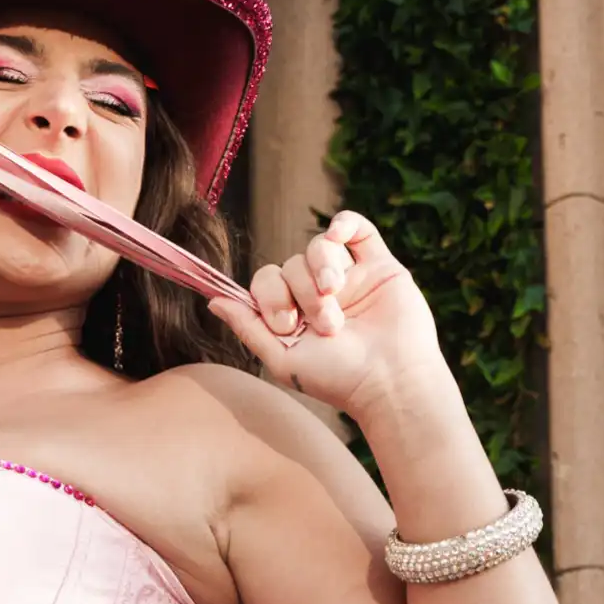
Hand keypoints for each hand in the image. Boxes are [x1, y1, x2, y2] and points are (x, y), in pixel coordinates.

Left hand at [207, 210, 445, 418]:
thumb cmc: (338, 379)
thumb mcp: (281, 359)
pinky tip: (337, 234)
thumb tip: (213, 301)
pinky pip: (357, 228)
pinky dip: (344, 223)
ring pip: (318, 248)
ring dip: (321, 270)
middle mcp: (318, 293)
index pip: (266, 281)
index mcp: (295, 314)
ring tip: (336, 299)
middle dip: (301, 293)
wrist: (390, 380)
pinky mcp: (379, 266)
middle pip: (291, 264)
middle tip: (325, 325)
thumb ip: (248, 327)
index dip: (270, 295)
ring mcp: (349, 277)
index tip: (288, 325)